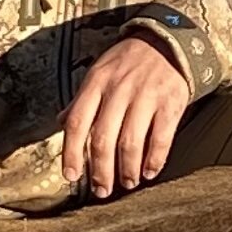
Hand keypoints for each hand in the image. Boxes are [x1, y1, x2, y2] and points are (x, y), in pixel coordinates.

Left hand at [60, 34, 191, 198]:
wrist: (167, 41)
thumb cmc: (128, 61)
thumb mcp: (99, 72)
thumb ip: (82, 100)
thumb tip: (61, 122)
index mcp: (96, 83)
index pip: (78, 123)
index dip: (72, 153)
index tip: (72, 175)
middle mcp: (119, 89)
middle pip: (103, 138)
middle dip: (101, 171)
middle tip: (101, 190)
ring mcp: (146, 96)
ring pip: (130, 142)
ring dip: (128, 169)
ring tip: (128, 183)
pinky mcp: (170, 102)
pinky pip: (160, 138)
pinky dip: (154, 160)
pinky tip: (149, 172)